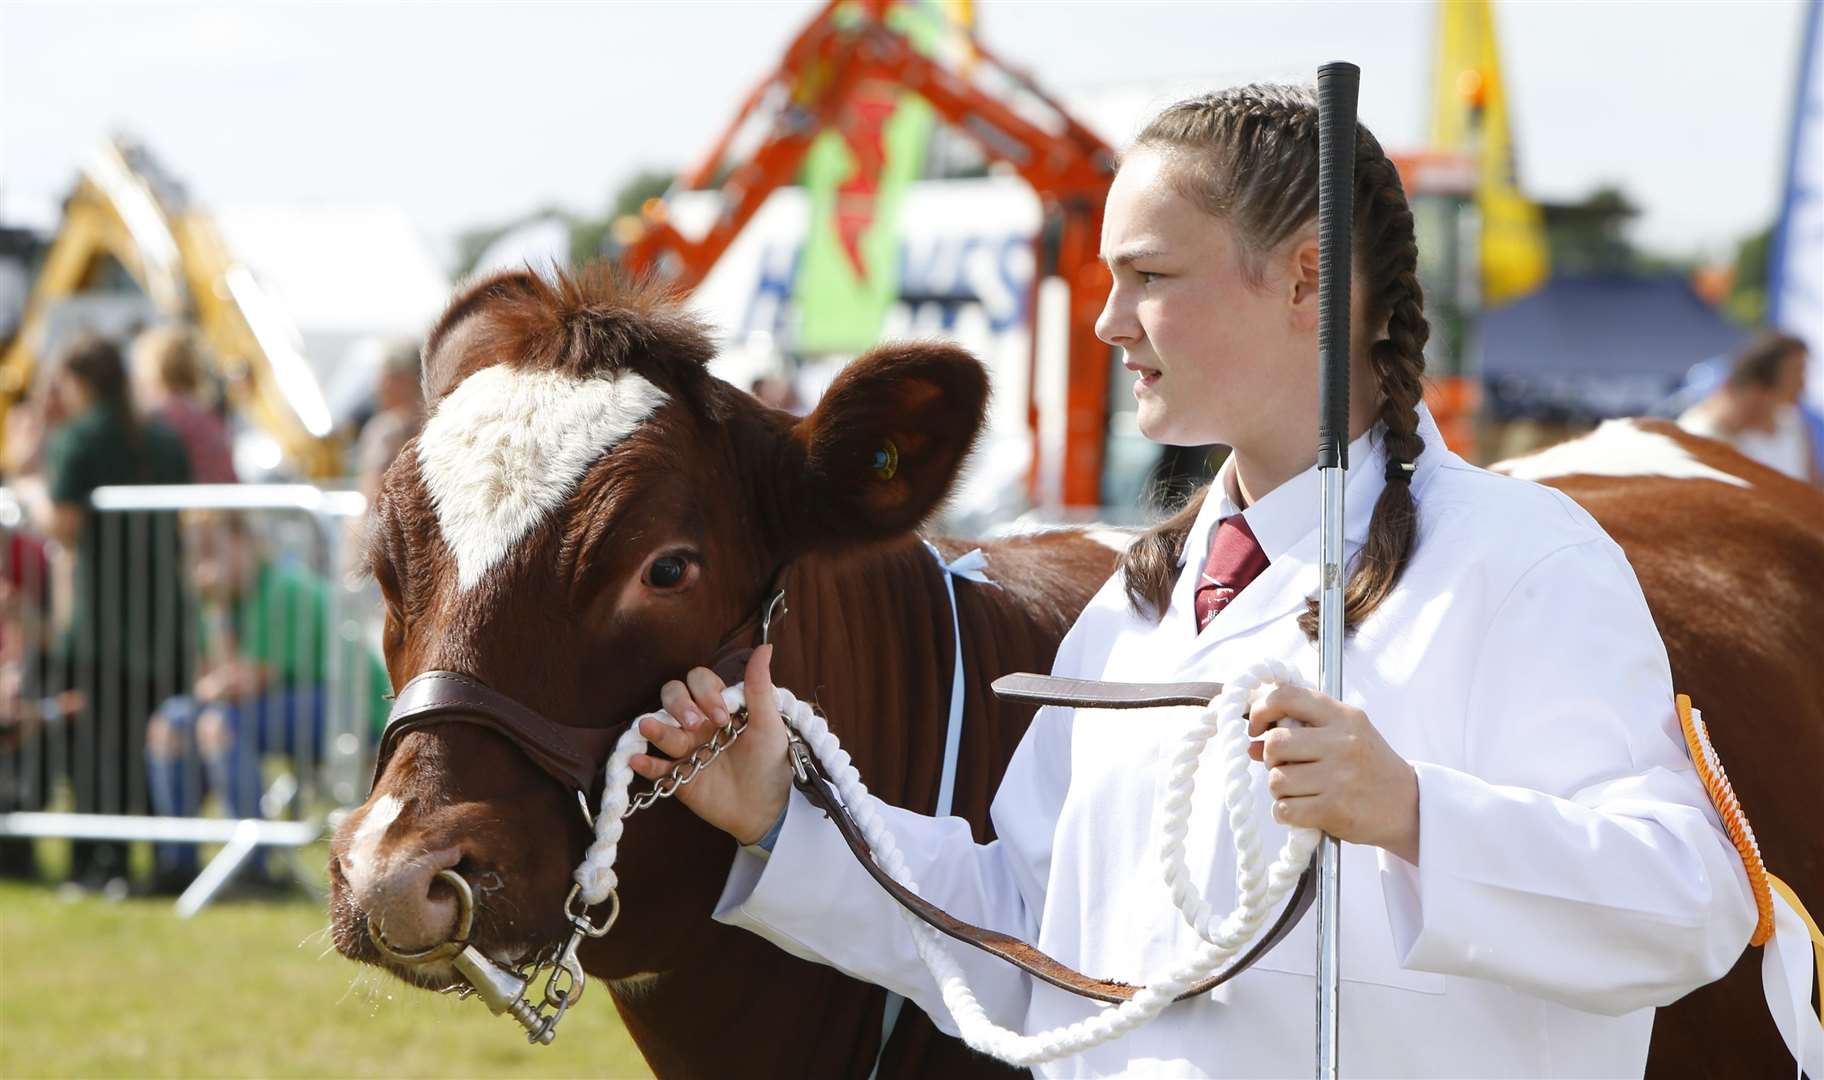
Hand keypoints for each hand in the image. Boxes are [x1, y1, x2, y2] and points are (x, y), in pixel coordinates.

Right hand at [629, 645, 792, 845]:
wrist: (768, 807)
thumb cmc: (771, 762)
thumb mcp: (769, 723)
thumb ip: (759, 686)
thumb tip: (765, 647)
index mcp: (719, 705)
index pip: (699, 681)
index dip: (705, 692)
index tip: (723, 717)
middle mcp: (699, 722)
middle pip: (673, 697)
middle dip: (680, 705)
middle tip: (696, 725)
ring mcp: (686, 748)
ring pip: (661, 729)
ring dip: (654, 727)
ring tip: (648, 728)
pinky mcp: (678, 775)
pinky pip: (655, 767)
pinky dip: (644, 764)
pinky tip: (636, 761)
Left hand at [1247, 684, 1420, 863]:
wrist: (1408, 805)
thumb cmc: (1369, 766)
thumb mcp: (1344, 735)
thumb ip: (1301, 730)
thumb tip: (1249, 744)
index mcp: (1343, 716)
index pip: (1286, 696)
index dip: (1261, 710)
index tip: (1257, 727)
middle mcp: (1341, 742)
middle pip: (1275, 743)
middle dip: (1271, 759)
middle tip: (1286, 766)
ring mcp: (1338, 777)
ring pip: (1276, 779)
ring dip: (1280, 789)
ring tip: (1300, 790)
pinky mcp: (1335, 809)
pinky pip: (1285, 809)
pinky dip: (1286, 812)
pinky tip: (1302, 809)